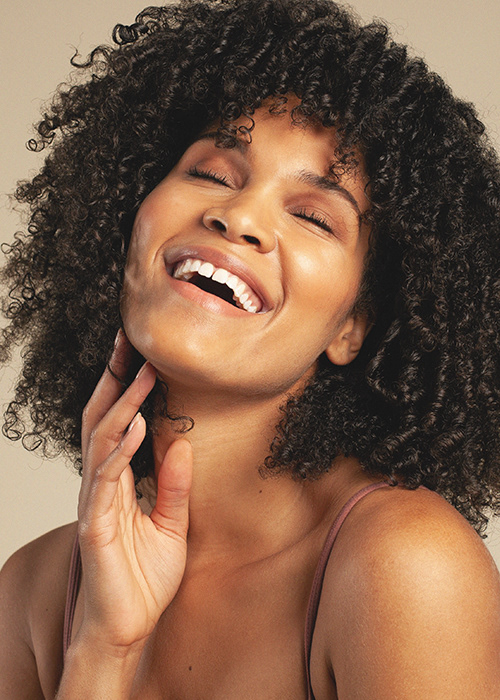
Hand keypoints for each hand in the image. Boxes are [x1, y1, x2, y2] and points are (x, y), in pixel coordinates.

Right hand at [76, 329, 191, 651]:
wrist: (128, 627)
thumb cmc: (143, 578)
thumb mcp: (172, 525)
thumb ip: (174, 485)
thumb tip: (181, 442)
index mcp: (117, 482)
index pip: (117, 424)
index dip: (126, 389)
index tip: (141, 354)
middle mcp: (101, 485)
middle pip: (101, 420)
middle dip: (114, 380)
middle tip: (128, 341)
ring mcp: (95, 502)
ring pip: (101, 441)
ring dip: (121, 405)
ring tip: (141, 373)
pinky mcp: (94, 524)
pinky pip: (106, 479)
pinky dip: (119, 450)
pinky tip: (134, 427)